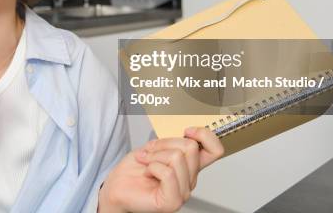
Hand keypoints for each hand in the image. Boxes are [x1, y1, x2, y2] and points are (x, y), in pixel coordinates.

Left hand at [98, 127, 223, 212]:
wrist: (117, 186)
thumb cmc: (134, 169)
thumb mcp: (155, 147)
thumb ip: (173, 142)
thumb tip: (185, 134)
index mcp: (189, 166)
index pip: (215, 150)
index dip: (205, 135)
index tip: (187, 130)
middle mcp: (190, 180)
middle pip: (191, 147)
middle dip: (164, 143)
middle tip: (150, 151)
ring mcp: (183, 192)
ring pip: (177, 158)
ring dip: (154, 156)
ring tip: (146, 163)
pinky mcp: (172, 201)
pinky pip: (167, 173)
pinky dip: (152, 167)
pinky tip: (147, 173)